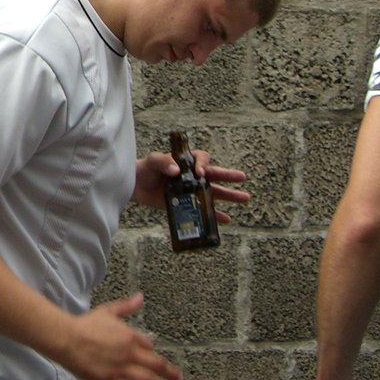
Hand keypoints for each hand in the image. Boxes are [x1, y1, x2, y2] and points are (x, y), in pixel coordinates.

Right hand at [58, 294, 181, 379]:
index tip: (156, 354)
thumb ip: (126, 306)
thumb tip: (140, 297)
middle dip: (170, 372)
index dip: (153, 350)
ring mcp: (121, 368)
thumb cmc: (85, 325)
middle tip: (179, 379)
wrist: (67, 338)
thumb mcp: (107, 311)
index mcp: (129, 335)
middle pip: (156, 364)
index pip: (148, 343)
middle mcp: (129, 353)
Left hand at [131, 150, 250, 221]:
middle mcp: (191, 176)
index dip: (204, 165)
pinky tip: (227, 220)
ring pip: (213, 192)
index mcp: (184, 162)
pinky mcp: (185, 205)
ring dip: (228, 196)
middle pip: (214, 175)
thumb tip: (176, 170)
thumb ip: (162, 162)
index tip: (201, 172)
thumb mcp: (151, 162)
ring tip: (245, 198)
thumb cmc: (143, 170)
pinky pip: (203, 210)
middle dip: (228, 176)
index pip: (201, 159)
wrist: (134, 186)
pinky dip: (215, 215)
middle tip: (243, 178)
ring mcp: (190, 191)